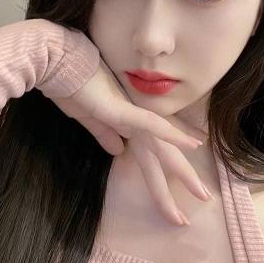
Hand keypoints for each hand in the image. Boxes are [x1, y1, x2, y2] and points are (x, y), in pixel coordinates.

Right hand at [40, 55, 208, 225]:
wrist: (60, 64)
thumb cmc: (71, 87)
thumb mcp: (89, 117)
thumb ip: (105, 134)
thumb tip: (118, 150)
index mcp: (127, 123)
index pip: (156, 147)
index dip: (172, 162)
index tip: (191, 176)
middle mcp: (136, 121)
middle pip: (163, 156)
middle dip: (182, 179)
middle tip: (203, 198)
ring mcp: (133, 115)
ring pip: (163, 149)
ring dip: (182, 173)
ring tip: (202, 194)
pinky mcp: (124, 110)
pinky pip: (152, 124)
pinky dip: (173, 134)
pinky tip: (194, 145)